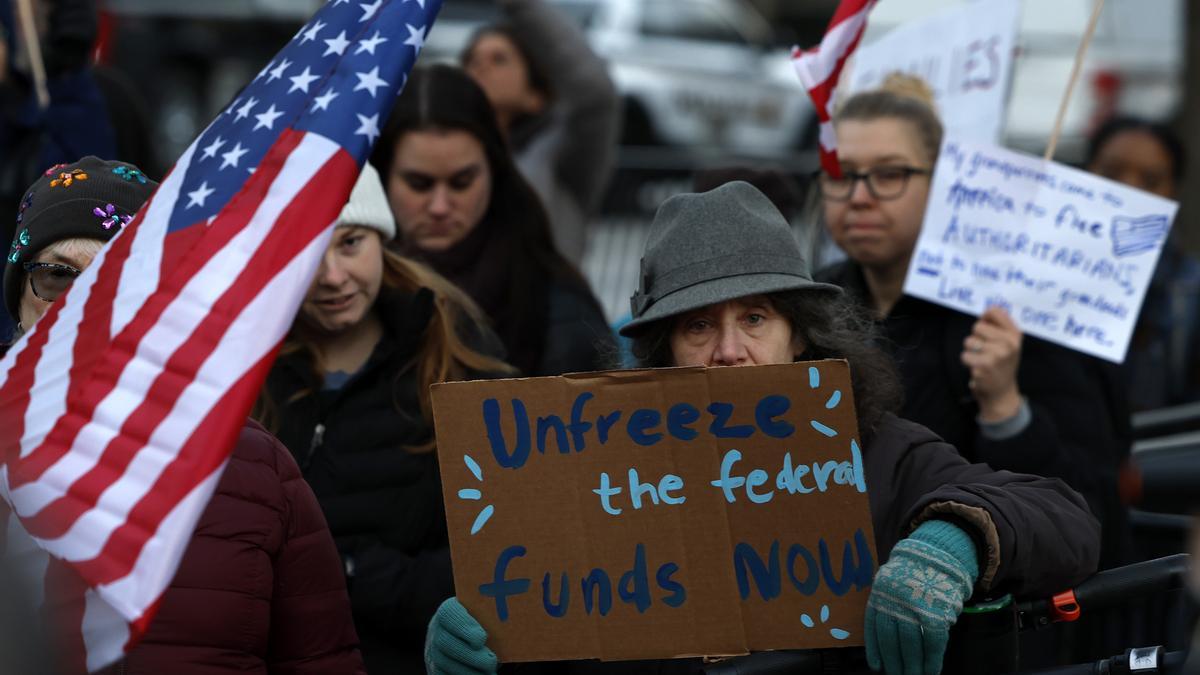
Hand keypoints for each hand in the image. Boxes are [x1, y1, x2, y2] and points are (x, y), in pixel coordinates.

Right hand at [425, 597, 498, 674]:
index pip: (449, 613)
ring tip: (490, 673)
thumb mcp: (487, 615)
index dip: (464, 626)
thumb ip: (493, 615)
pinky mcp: (435, 668)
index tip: (481, 638)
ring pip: (444, 662)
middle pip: (445, 641)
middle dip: (469, 654)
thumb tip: (512, 615)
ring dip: (468, 670)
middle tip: (491, 661)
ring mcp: (433, 650)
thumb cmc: (486, 623)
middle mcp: (437, 629)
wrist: (470, 638)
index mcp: (449, 610)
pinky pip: (442, 674)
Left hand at [865, 520, 978, 674]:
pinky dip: (933, 660)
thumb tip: (882, 647)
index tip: (877, 667)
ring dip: (914, 665)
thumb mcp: (890, 584)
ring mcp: (916, 607)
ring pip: (912, 644)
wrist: (937, 555)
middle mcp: (895, 601)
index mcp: (880, 594)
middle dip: (896, 662)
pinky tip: (931, 671)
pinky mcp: (937, 612)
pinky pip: (933, 642)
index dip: (875, 650)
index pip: (874, 628)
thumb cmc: (911, 575)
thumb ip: (885, 608)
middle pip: (892, 639)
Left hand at [961, 307, 1021, 421]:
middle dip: (976, 338)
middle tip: (985, 351)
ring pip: (969, 341)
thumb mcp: (1008, 344)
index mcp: (1015, 335)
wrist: (1001, 393)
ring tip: (982, 360)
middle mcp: (1008, 344)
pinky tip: (978, 369)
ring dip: (970, 351)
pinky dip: (967, 362)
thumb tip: (986, 310)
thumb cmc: (1001, 364)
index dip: (985, 319)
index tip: (988, 330)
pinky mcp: (984, 367)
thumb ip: (999, 326)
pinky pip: (964, 356)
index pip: (994, 311)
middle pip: (977, 327)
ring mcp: (997, 356)